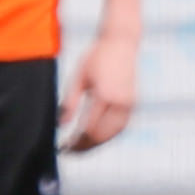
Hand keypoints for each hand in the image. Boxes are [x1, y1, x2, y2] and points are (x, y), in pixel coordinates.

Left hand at [64, 25, 140, 154]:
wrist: (122, 44)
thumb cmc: (97, 57)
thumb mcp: (78, 77)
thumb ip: (69, 102)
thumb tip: (61, 125)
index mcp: (104, 95)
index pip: (88, 128)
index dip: (75, 141)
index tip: (63, 146)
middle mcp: (120, 103)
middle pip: (101, 136)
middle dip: (84, 147)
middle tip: (68, 151)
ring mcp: (129, 105)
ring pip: (112, 135)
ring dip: (96, 144)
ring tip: (80, 148)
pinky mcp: (133, 105)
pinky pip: (120, 128)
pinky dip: (107, 136)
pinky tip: (94, 138)